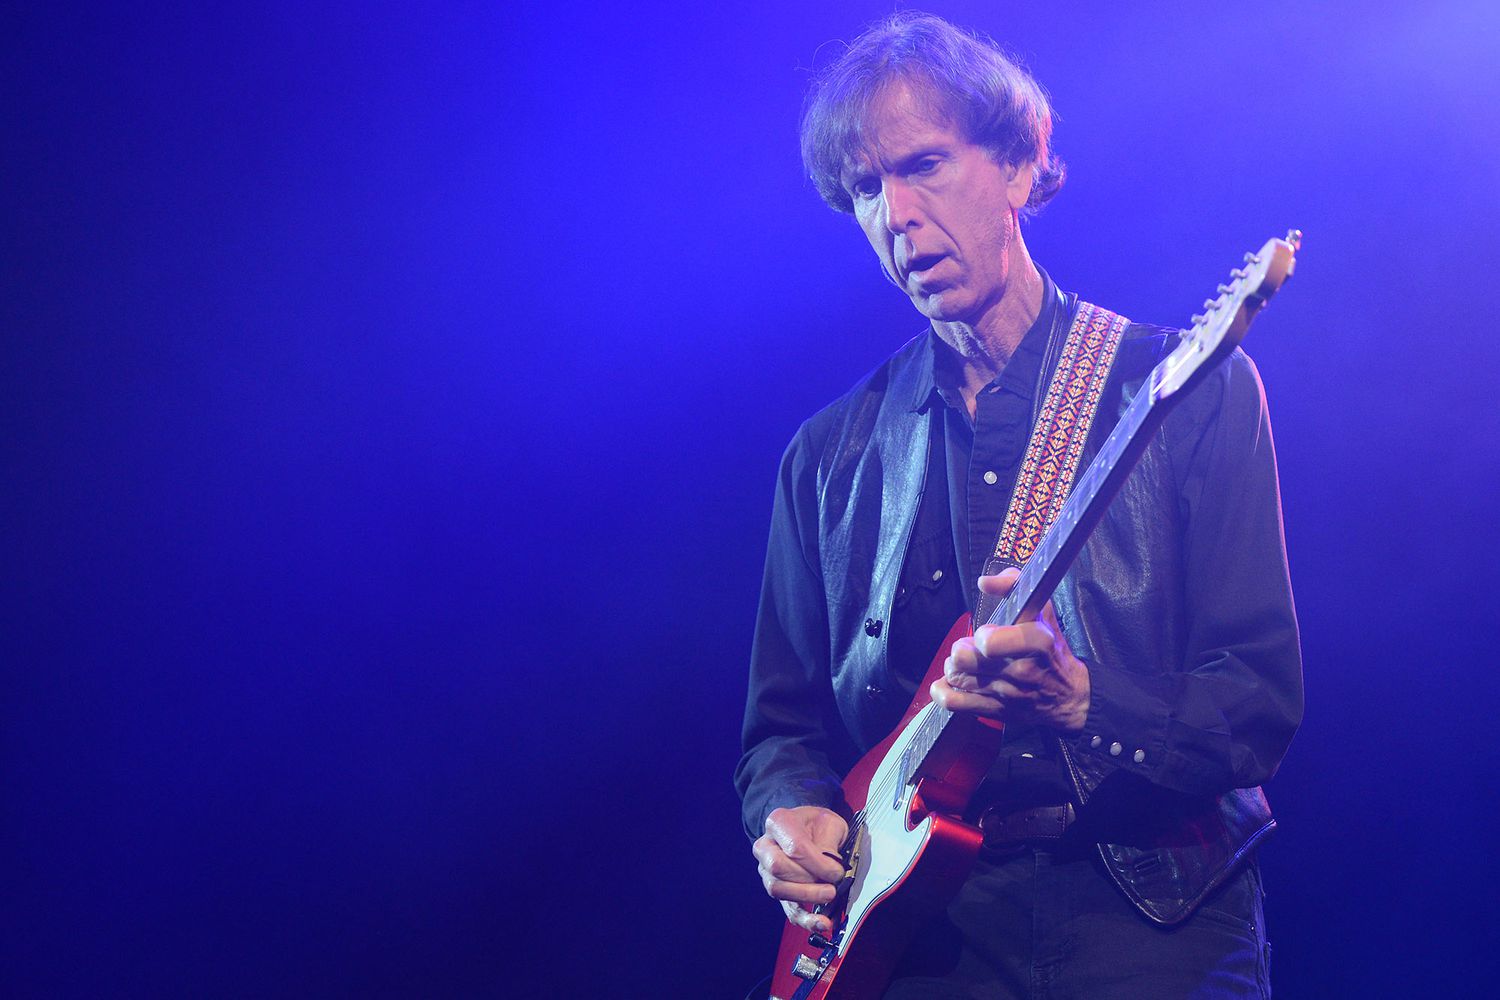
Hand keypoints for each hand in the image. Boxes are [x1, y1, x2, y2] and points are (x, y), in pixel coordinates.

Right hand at [752, 805, 848, 935]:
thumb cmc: (817, 825)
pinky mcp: (778, 890)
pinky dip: (806, 919)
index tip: (836, 870)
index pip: (794, 847)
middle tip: (832, 884)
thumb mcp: (829, 822)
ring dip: (807, 897)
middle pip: (778, 868)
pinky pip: (787, 909)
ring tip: (829, 896)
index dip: (817, 863)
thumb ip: (829, 842)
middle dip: (809, 880)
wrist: (809, 828)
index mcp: (778, 823)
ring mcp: (767, 870)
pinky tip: (821, 923)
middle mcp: (766, 846)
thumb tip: (831, 867)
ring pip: (778, 889)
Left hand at [930, 568, 1090, 731]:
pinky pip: (956, 704)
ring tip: (964, 662)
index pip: (992, 643)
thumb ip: (1014, 586)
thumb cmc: (1052, 649)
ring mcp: (1006, 694)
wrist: (1068, 695)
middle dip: (960, 649)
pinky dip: (942, 692)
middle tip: (969, 647)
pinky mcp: (996, 711)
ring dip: (953, 667)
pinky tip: (945, 683)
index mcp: (1036, 642)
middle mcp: (1020, 670)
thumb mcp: (1043, 611)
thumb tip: (984, 582)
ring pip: (957, 678)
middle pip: (966, 659)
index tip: (985, 635)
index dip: (982, 637)